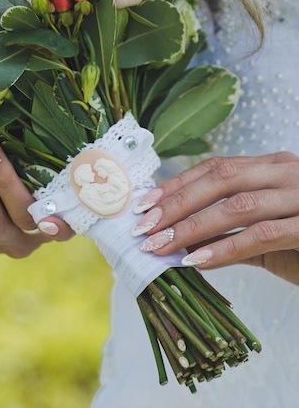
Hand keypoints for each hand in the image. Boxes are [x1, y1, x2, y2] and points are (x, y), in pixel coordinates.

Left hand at [132, 152, 298, 284]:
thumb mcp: (270, 232)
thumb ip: (234, 231)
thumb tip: (183, 239)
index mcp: (274, 166)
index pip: (215, 167)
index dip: (177, 184)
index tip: (144, 204)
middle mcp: (287, 171)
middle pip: (221, 179)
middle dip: (177, 203)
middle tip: (143, 227)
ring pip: (237, 205)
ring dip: (192, 227)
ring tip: (160, 246)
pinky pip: (261, 235)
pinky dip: (225, 249)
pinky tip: (197, 262)